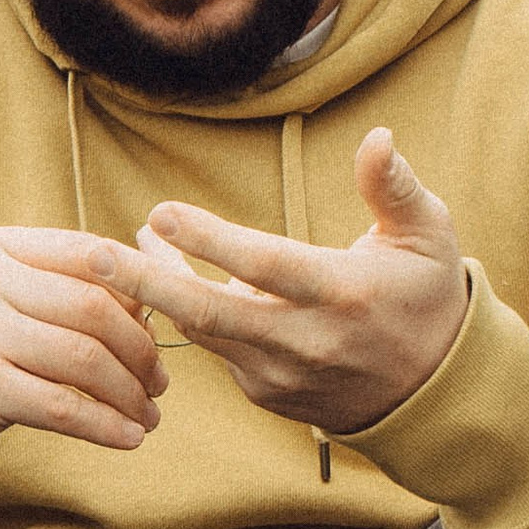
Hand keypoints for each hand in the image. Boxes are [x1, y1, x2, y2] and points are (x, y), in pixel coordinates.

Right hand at [0, 227, 166, 493]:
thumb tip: (150, 300)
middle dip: (141, 350)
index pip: (90, 255)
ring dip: (130, 393)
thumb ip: (61, 289)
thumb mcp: (0, 303)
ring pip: (85, 358)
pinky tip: (129, 438)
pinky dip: (106, 425)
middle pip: (95, 307)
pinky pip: (63, 406)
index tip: (161, 332)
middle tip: (160, 384)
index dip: (139, 294)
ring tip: (149, 416)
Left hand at [129, 129, 467, 438]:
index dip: (210, 241)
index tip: (162, 211)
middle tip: (97, 257)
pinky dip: (189, 317)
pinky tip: (170, 283)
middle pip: (211, 313)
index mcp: (343, 294)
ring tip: (127, 250)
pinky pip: (217, 351)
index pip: (265, 267)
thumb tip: (377, 135)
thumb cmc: (427, 295)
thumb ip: (394, 187)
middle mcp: (306, 341)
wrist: (432, 391)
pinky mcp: (266, 393)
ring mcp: (282, 374)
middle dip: (148, 283)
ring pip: (203, 331)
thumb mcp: (429, 235)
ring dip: (159, 291)